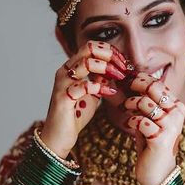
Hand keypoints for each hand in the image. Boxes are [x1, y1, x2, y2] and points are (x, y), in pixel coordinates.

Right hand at [40, 41, 128, 157]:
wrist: (60, 137)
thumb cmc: (75, 116)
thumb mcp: (93, 95)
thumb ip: (100, 81)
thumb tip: (114, 69)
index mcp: (71, 68)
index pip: (91, 47)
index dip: (110, 51)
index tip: (124, 63)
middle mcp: (65, 72)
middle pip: (88, 48)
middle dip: (110, 55)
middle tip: (123, 67)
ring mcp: (62, 83)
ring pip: (86, 63)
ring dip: (107, 68)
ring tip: (119, 77)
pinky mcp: (63, 98)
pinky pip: (84, 86)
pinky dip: (100, 87)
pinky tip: (110, 93)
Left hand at [124, 73, 184, 184]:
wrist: (158, 173)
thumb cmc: (151, 145)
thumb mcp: (150, 120)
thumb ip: (145, 103)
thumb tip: (129, 82)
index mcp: (177, 106)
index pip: (157, 83)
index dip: (139, 79)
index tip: (127, 82)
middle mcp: (177, 113)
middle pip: (153, 87)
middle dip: (134, 86)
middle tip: (124, 91)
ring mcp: (170, 126)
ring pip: (144, 103)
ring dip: (130, 105)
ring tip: (126, 111)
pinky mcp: (160, 138)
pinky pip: (140, 121)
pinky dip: (131, 121)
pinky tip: (130, 125)